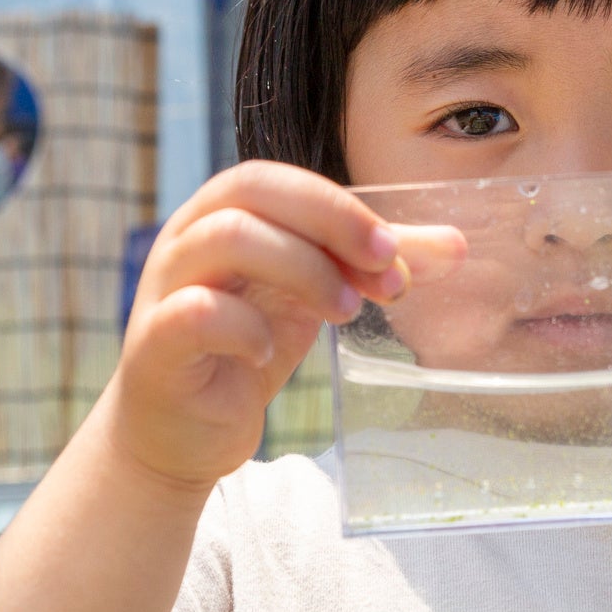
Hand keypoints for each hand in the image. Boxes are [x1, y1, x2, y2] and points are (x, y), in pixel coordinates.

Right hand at [112, 161, 460, 495]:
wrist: (183, 432)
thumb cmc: (246, 348)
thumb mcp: (315, 298)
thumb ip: (372, 268)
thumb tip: (456, 247)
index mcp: (222, 214)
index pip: (279, 179)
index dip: (340, 206)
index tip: (394, 252)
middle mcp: (187, 238)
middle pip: (249, 190)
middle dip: (328, 222)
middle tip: (384, 273)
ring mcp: (164, 287)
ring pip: (226, 237)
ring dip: (302, 269)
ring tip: (344, 313)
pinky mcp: (155, 343)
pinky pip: (196, 312)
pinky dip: (247, 328)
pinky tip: (273, 355)